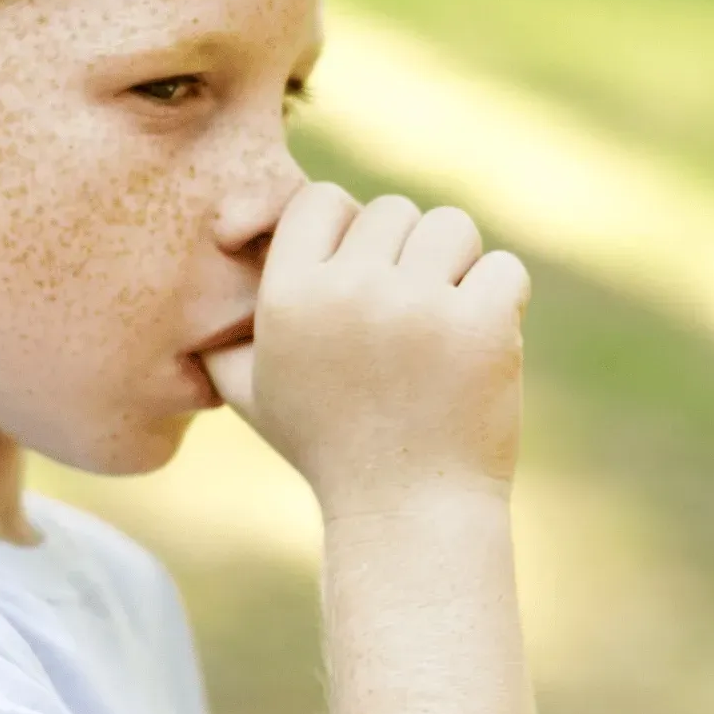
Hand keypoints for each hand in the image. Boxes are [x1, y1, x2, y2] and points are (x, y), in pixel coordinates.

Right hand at [201, 182, 529, 512]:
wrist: (406, 514)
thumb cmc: (329, 450)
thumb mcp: (255, 395)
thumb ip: (226, 337)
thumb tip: (212, 288)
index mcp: (287, 296)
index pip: (322, 199)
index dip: (346, 230)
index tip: (360, 277)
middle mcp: (347, 290)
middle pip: (393, 210)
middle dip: (406, 255)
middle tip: (405, 321)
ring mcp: (417, 305)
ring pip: (451, 227)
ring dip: (455, 268)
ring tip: (442, 326)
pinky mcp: (481, 323)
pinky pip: (502, 268)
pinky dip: (500, 302)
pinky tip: (477, 349)